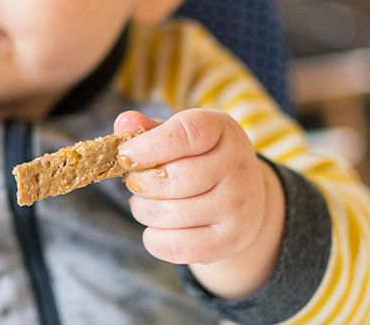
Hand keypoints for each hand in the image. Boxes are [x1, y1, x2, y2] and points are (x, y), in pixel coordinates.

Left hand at [114, 109, 284, 298]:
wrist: (245, 198)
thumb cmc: (200, 159)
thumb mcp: (181, 136)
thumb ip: (149, 129)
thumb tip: (124, 122)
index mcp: (222, 130)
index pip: (187, 133)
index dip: (149, 145)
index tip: (125, 155)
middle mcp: (238, 165)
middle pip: (174, 178)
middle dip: (140, 183)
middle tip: (134, 183)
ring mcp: (239, 205)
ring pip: (170, 213)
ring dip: (143, 211)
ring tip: (145, 204)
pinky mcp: (232, 239)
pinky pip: (177, 246)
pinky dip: (154, 239)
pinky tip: (156, 227)